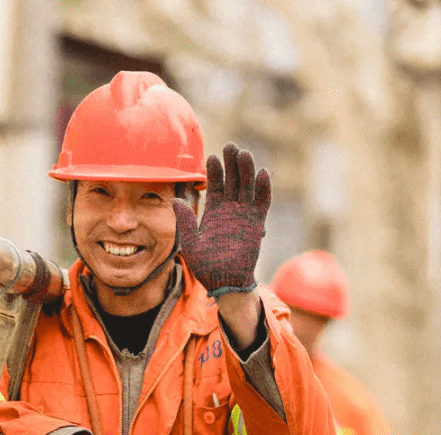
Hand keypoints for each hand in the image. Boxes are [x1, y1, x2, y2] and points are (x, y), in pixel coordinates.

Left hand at [173, 143, 270, 297]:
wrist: (225, 283)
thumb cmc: (206, 266)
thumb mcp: (190, 244)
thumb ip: (186, 222)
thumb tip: (176, 201)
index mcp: (214, 212)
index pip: (215, 185)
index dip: (215, 171)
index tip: (212, 157)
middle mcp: (230, 210)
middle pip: (232, 180)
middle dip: (231, 163)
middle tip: (230, 146)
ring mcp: (244, 215)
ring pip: (247, 187)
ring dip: (246, 170)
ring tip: (244, 154)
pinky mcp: (257, 223)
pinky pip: (262, 203)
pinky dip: (263, 189)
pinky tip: (262, 174)